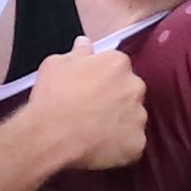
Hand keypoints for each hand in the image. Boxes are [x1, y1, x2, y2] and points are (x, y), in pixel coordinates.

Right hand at [14, 43, 147, 170]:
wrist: (52, 135)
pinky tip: (100, 146)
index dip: (103, 78)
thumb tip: (84, 44)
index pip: (117, 67)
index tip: (91, 87)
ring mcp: (138, 116)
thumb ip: (77, 52)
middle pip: (129, 91)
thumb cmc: (53, 97)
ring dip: (119, 122)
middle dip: (115, 99)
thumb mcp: (56, 64)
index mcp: (117, 64)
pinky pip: (132, 143)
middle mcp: (135, 87)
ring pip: (133, 117)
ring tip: (95, 130)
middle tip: (93, 110)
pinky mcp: (137, 143)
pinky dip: (120, 145)